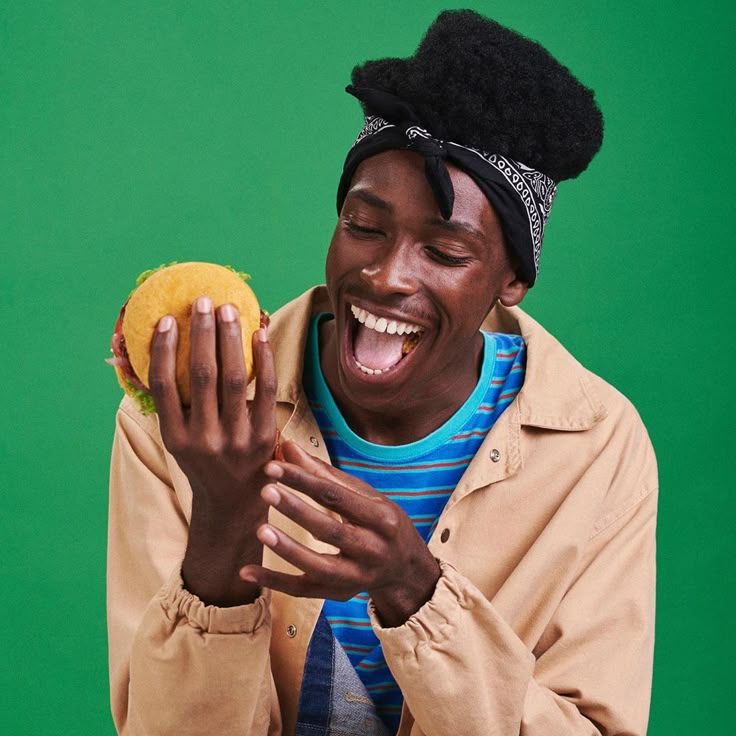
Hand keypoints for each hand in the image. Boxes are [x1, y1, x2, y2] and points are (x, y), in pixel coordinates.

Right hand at [148, 296, 277, 605]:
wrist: (234, 503)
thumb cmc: (201, 459)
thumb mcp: (176, 437)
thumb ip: (164, 400)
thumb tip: (128, 356)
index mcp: (174, 437)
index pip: (163, 386)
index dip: (164, 349)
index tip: (167, 319)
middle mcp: (203, 439)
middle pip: (202, 376)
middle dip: (202, 334)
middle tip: (203, 301)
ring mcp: (237, 439)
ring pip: (234, 379)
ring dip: (232, 339)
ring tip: (230, 309)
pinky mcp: (265, 437)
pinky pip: (266, 390)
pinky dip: (264, 359)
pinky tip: (260, 334)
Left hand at [240, 440, 440, 626]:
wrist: (406, 568)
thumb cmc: (382, 522)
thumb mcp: (366, 495)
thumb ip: (325, 473)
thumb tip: (287, 446)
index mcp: (382, 518)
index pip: (337, 496)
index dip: (304, 481)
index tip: (274, 467)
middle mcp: (373, 550)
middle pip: (330, 530)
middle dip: (296, 510)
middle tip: (266, 491)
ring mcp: (357, 577)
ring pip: (318, 566)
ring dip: (288, 550)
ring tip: (260, 530)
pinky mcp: (340, 595)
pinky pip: (303, 591)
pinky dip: (274, 582)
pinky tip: (246, 571)